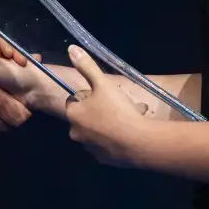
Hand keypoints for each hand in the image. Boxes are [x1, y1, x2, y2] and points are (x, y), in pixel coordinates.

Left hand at [64, 45, 148, 167]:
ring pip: (98, 131)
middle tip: (120, 105)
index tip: (103, 95)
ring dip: (110, 123)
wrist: (137, 143)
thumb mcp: (102, 83)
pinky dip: (116, 138)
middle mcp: (76, 133)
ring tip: (130, 117)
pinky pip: (108, 145)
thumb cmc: (117, 110)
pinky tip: (130, 132)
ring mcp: (90, 148)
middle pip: (86, 117)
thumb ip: (86, 66)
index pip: (74, 101)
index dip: (89, 96)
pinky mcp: (103, 159)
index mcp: (73, 114)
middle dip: (101, 110)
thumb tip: (71, 48)